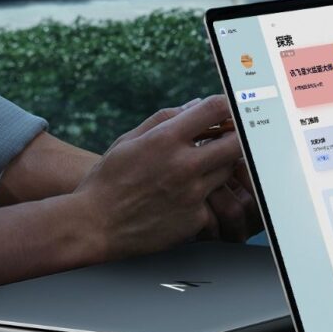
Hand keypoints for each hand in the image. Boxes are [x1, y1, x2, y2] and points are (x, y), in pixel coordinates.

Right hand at [108, 99, 261, 243]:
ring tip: (204, 167)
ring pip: (228, 171)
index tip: (230, 110)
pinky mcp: (196, 217)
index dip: (228, 106)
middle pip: (236, 142)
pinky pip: (215, 201)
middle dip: (237, 137)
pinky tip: (190, 197)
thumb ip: (165, 119)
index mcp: (165, 140)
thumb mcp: (128, 141)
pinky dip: (208, 196)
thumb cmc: (108, 180)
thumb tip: (197, 104)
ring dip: (223, 165)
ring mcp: (193, 193)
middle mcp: (183, 165)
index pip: (214, 109)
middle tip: (232, 137)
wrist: (94, 227)